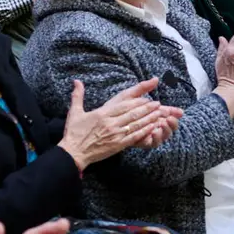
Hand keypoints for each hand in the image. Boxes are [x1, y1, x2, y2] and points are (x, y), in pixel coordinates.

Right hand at [57, 79, 181, 169]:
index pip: (124, 105)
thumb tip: (76, 81)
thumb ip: (78, 95)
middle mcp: (110, 123)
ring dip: (150, 118)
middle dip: (148, 108)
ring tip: (159, 114)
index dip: (137, 101)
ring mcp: (116, 134)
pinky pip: (135, 137)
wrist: (74, 152)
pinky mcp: (118, 145)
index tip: (147, 98)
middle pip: (133, 113)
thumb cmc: (73, 133)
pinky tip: (153, 128)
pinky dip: (145, 131)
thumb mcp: (74, 112)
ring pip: (136, 124)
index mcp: (102, 114)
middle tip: (158, 104)